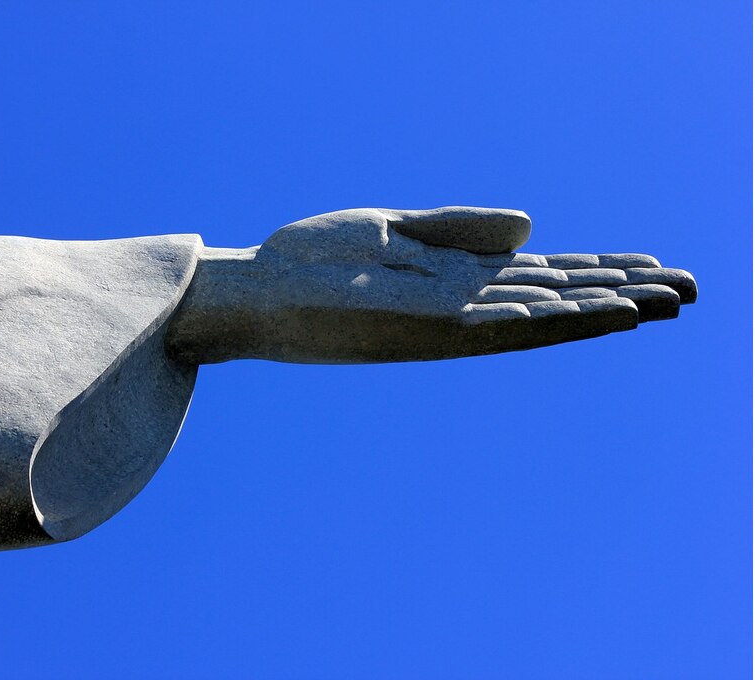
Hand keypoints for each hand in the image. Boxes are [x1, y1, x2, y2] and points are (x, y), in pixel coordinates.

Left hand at [166, 207, 696, 363]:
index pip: (539, 278)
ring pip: (545, 316)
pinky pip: (508, 323)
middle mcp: (460, 308)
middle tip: (692, 290)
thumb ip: (458, 227)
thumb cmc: (313, 262)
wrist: (252, 292)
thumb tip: (532, 227)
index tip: (650, 267)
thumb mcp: (391, 227)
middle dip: (620, 294)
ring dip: (607, 308)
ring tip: (668, 300)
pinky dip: (561, 317)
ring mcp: (449, 320)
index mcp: (453, 282)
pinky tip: (605, 308)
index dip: (596, 272)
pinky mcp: (429, 326)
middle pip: (555, 300)